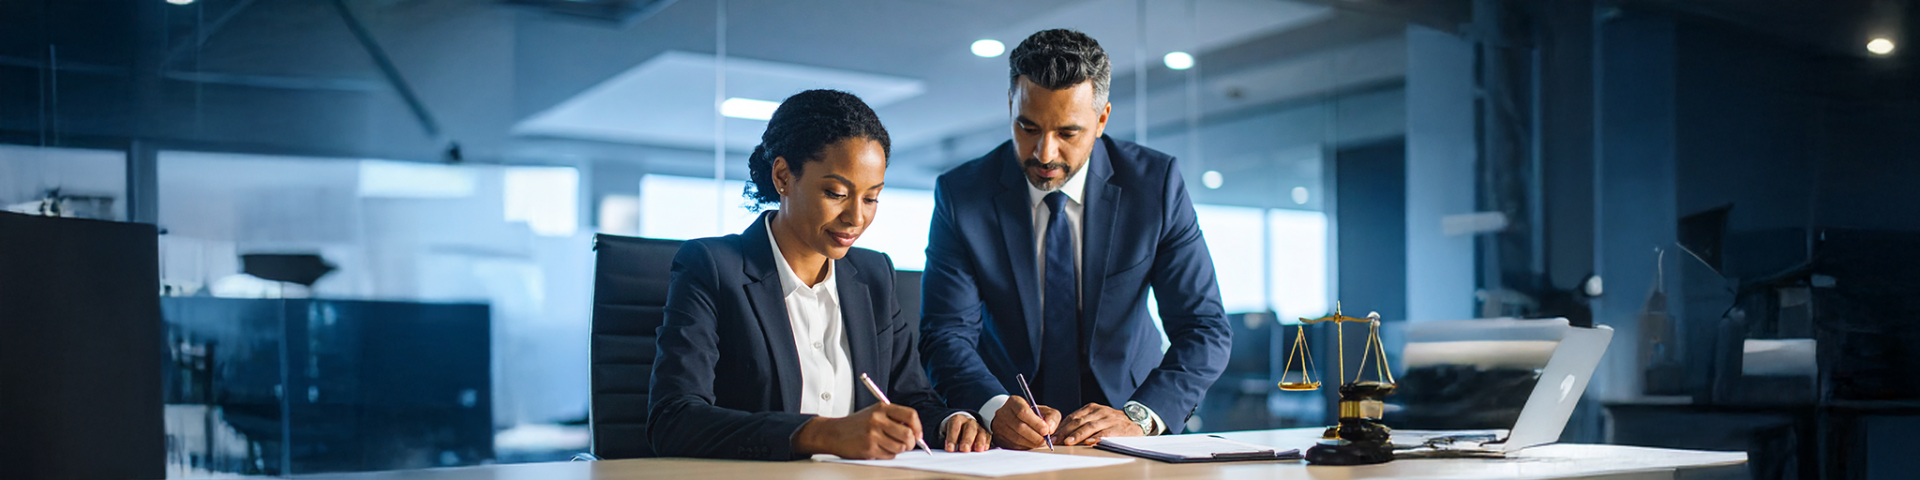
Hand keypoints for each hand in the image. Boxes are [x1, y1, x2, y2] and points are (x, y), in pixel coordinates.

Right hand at [793, 403, 922, 459]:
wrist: (834, 433)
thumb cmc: (857, 424)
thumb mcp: (875, 413)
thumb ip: (894, 419)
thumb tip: (915, 433)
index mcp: (882, 407)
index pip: (910, 415)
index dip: (918, 427)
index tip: (918, 435)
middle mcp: (878, 419)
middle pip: (908, 434)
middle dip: (911, 443)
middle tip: (907, 444)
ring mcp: (873, 434)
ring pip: (900, 447)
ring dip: (898, 449)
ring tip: (888, 445)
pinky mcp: (869, 447)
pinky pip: (889, 455)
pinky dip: (888, 455)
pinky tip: (878, 449)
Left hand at [942, 414, 991, 451]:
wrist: (961, 426)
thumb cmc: (953, 433)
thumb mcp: (946, 434)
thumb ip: (948, 442)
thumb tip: (949, 452)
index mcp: (957, 420)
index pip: (954, 427)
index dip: (952, 438)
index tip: (950, 449)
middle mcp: (968, 422)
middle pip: (969, 429)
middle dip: (967, 440)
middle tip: (964, 450)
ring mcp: (978, 427)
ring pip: (980, 433)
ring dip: (979, 442)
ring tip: (978, 450)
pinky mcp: (985, 433)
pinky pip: (987, 437)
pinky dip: (986, 443)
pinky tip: (984, 449)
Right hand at [990, 395, 1059, 449]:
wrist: (1015, 418)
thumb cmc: (1032, 415)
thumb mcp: (1044, 411)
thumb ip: (1052, 417)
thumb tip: (1050, 428)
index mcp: (1014, 402)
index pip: (1023, 412)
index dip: (1036, 423)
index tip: (1046, 431)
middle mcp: (1003, 412)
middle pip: (1019, 426)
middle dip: (1035, 436)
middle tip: (1045, 441)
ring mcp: (999, 425)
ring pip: (1015, 437)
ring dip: (1030, 443)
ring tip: (1039, 443)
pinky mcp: (998, 437)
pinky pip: (1011, 445)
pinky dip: (1023, 447)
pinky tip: (1030, 444)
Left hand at [1056, 403, 1143, 445]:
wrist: (1135, 419)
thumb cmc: (1111, 421)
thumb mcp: (1096, 417)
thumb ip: (1082, 422)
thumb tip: (1062, 434)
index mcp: (1091, 408)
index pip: (1072, 417)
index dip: (1061, 427)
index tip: (1051, 436)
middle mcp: (1098, 411)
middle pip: (1078, 421)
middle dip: (1065, 432)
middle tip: (1055, 440)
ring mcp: (1108, 419)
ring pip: (1089, 426)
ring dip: (1078, 435)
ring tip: (1068, 442)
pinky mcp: (1117, 428)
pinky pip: (1105, 433)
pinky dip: (1097, 437)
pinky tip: (1089, 442)